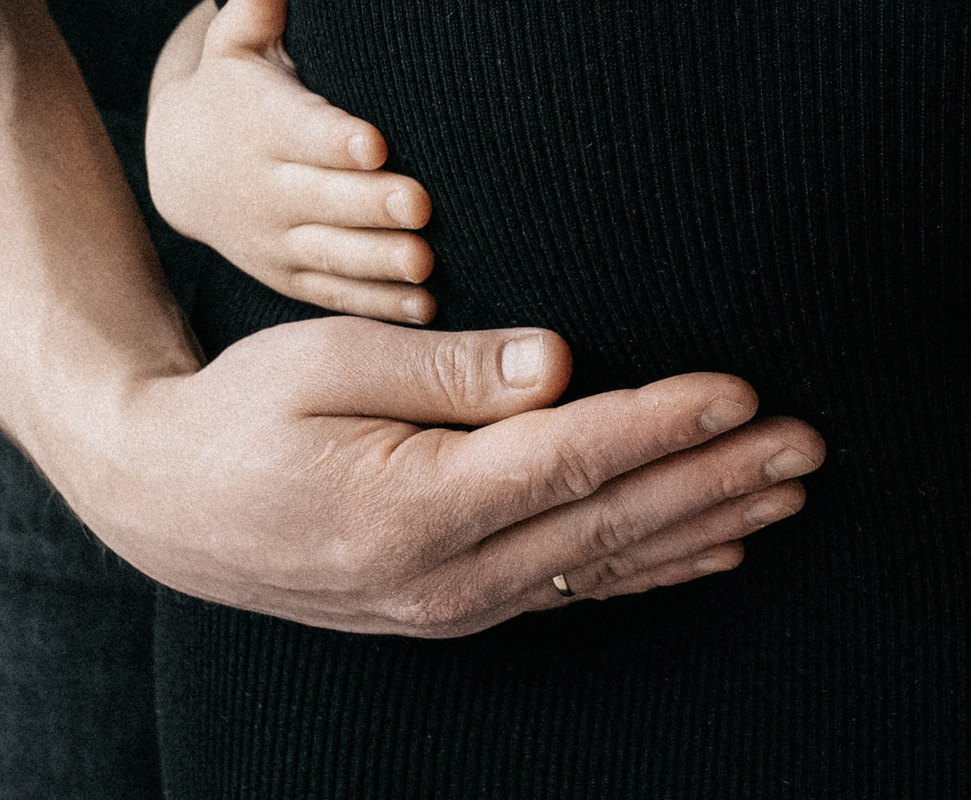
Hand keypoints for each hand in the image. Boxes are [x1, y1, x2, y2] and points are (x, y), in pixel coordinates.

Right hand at [66, 316, 823, 635]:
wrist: (162, 500)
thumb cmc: (240, 410)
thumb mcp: (327, 361)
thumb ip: (452, 369)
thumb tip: (562, 362)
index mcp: (411, 505)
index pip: (569, 460)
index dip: (665, 425)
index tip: (745, 391)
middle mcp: (443, 576)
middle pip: (609, 521)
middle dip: (718, 479)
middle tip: (808, 444)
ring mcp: (451, 605)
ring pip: (607, 563)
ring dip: (705, 524)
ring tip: (789, 491)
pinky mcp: (453, 608)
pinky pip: (576, 590)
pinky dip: (653, 568)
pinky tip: (715, 548)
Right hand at [148, 0, 437, 323]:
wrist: (182, 166)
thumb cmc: (234, 88)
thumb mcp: (235, 42)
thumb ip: (258, 2)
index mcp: (260, 124)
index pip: (302, 131)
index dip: (336, 139)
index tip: (376, 142)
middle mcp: (266, 186)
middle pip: (324, 198)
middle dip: (372, 205)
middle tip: (423, 206)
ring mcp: (277, 238)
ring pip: (331, 255)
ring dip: (379, 263)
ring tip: (426, 264)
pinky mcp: (289, 275)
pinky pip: (334, 294)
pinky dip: (377, 305)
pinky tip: (425, 309)